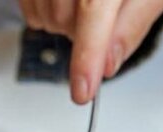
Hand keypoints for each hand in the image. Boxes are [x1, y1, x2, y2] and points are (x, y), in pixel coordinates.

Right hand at [18, 0, 162, 102]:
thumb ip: (131, 27)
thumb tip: (108, 64)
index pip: (93, 10)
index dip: (87, 55)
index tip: (83, 91)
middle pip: (66, 19)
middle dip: (84, 34)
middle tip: (105, 16)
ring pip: (46, 17)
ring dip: (65, 24)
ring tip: (85, 4)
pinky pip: (31, 8)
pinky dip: (47, 13)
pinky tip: (65, 2)